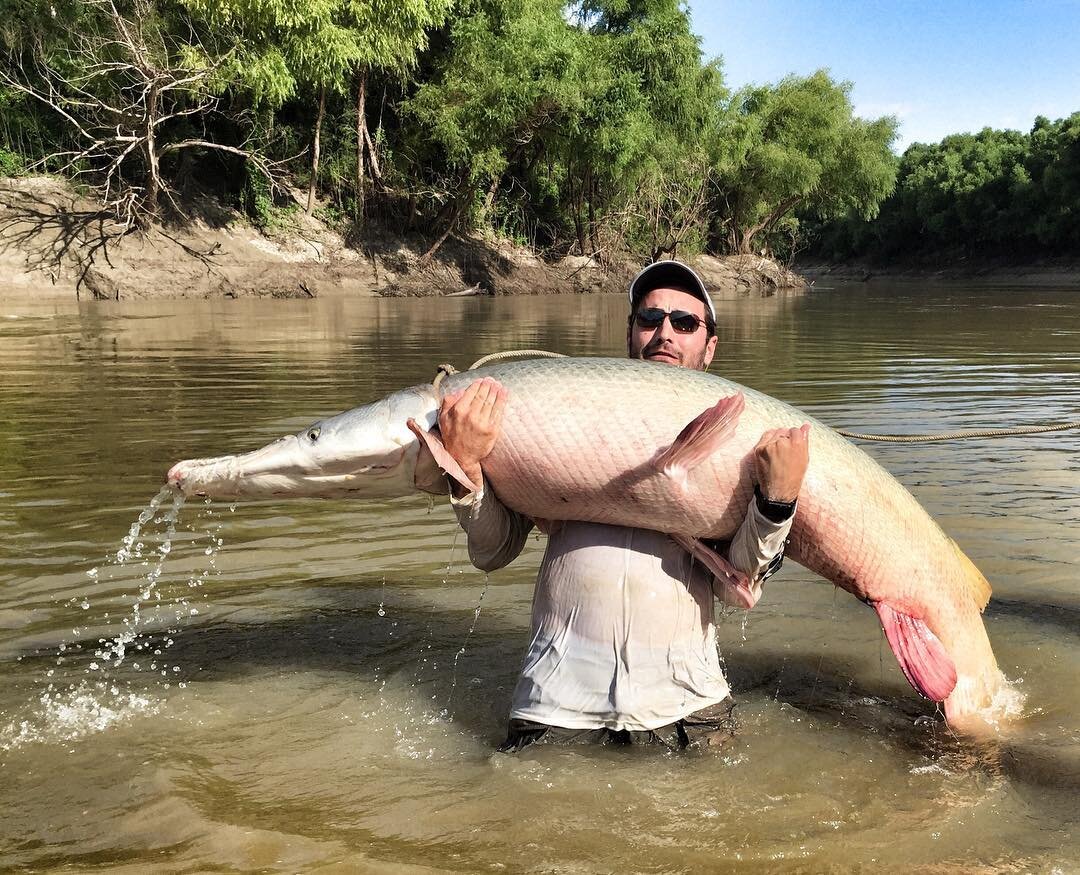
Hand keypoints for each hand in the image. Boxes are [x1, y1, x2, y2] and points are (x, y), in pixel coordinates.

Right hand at [438, 377, 507, 495]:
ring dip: (497, 391)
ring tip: (499, 385)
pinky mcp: (492, 430)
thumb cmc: (451, 437)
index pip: (471, 392)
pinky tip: (504, 394)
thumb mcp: (443, 418)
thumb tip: (459, 391)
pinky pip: (498, 412)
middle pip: (483, 395)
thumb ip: (448, 402)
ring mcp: (482, 423)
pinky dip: (502, 401)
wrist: (461, 458)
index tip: (482, 380)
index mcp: (458, 410)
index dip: (478, 384)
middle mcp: (471, 415)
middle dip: (489, 385)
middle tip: (492, 380)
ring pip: (491, 402)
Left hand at [753, 424, 809, 502]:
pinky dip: (768, 442)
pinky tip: (771, 451)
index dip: (795, 437)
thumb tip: (806, 426)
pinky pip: (765, 437)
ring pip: (774, 433)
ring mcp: (769, 445)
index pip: (795, 430)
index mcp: (796, 444)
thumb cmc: (794, 476)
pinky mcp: (759, 449)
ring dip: (776, 438)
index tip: (793, 444)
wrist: (778, 490)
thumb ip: (804, 440)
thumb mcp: (804, 459)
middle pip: (784, 431)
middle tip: (785, 451)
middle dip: (786, 438)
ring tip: (778, 452)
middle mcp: (782, 442)